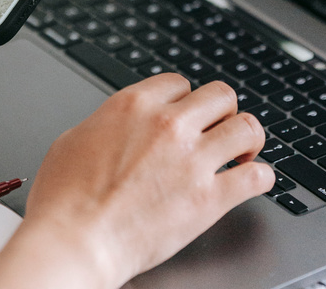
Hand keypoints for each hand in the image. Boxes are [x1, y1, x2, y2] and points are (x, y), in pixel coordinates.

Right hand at [0, 76, 272, 288]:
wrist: (76, 242)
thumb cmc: (65, 199)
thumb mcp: (75, 139)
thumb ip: (106, 123)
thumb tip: (116, 127)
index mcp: (135, 104)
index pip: (180, 83)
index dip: (185, 100)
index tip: (187, 115)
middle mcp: (169, 124)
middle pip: (220, 94)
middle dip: (221, 112)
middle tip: (219, 130)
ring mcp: (193, 160)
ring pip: (246, 127)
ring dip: (248, 138)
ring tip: (243, 152)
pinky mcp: (209, 199)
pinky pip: (256, 177)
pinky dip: (260, 177)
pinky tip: (253, 181)